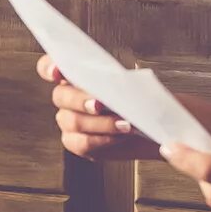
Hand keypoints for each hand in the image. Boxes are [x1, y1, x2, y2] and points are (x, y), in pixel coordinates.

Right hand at [36, 54, 210, 162]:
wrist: (161, 125)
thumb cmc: (148, 99)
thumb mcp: (138, 84)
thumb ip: (121, 81)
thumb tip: (121, 78)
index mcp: (76, 75)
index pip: (49, 67)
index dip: (49, 67)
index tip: (59, 71)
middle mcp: (69, 98)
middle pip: (59, 97)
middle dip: (80, 99)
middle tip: (103, 103)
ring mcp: (73, 122)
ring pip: (69, 122)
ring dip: (97, 123)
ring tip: (125, 123)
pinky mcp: (82, 144)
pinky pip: (80, 144)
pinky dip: (100, 140)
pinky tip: (119, 136)